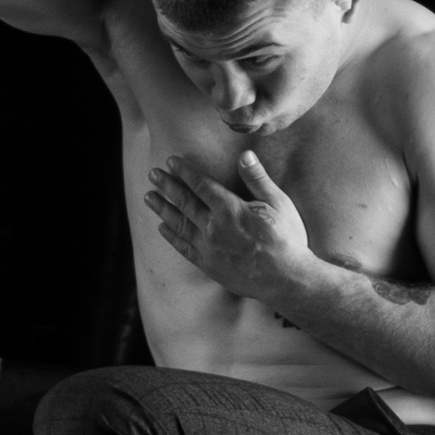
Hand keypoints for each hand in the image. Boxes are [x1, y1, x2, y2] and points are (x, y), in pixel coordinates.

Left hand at [144, 150, 310, 300]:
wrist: (286, 280)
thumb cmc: (286, 239)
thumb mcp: (278, 203)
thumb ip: (257, 178)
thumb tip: (245, 155)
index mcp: (229, 208)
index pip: (200, 184)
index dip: (184, 171)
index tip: (171, 161)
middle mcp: (213, 227)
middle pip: (183, 201)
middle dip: (166, 186)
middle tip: (152, 174)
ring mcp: (208, 248)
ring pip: (178, 224)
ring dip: (162, 209)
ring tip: (149, 197)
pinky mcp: (208, 265)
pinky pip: (183, 248)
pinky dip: (171, 236)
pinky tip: (163, 228)